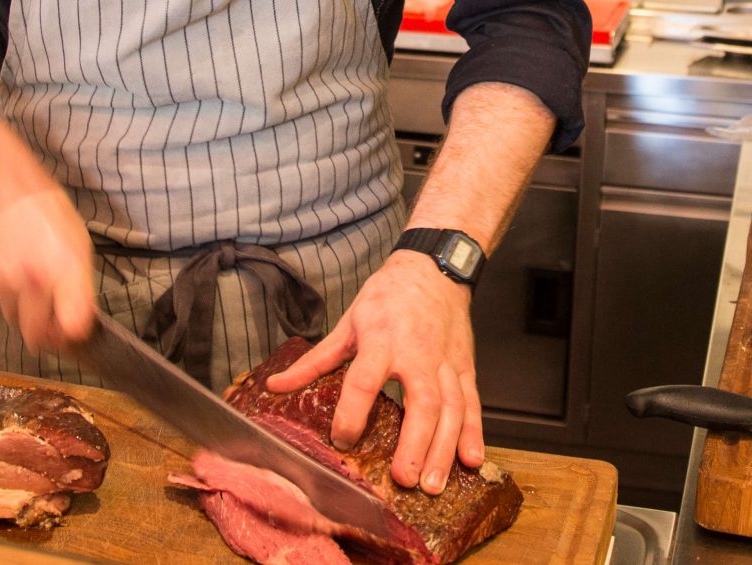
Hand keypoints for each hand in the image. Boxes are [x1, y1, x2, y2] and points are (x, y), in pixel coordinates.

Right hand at [0, 186, 96, 352]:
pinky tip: (11, 271)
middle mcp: (36, 278)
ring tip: (28, 282)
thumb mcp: (78, 241)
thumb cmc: (44, 209)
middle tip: (50, 322)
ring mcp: (7, 281)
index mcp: (67, 267)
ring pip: (15, 320)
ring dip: (23, 313)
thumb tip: (79, 319)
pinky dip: (4, 295)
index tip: (72, 334)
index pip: (73, 324)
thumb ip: (79, 285)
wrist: (0, 187)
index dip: (73, 336)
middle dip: (45, 333)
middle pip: (38, 334)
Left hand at [264, 251, 482, 493]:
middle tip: (404, 478)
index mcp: (381, 339)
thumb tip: (277, 387)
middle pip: (421, 401)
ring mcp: (446, 361)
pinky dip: (474, 432)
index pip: (365, 379)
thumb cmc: (388, 295)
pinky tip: (471, 460)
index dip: (353, 411)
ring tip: (432, 484)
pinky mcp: (465, 366)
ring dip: (444, 448)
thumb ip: (315, 360)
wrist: (433, 267)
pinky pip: (473, 402)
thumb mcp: (348, 322)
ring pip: (452, 408)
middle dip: (415, 443)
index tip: (343, 439)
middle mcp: (418, 352)